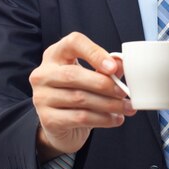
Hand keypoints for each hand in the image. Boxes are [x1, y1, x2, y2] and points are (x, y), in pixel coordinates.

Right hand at [29, 32, 135, 160]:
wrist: (60, 125)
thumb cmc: (77, 92)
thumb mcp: (90, 75)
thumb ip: (105, 68)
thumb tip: (120, 64)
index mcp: (55, 54)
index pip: (73, 43)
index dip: (94, 53)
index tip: (113, 67)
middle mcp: (43, 73)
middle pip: (74, 74)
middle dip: (104, 84)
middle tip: (124, 92)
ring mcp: (42, 97)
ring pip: (79, 98)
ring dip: (108, 104)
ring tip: (126, 107)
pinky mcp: (47, 119)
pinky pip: (80, 117)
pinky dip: (102, 119)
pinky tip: (115, 119)